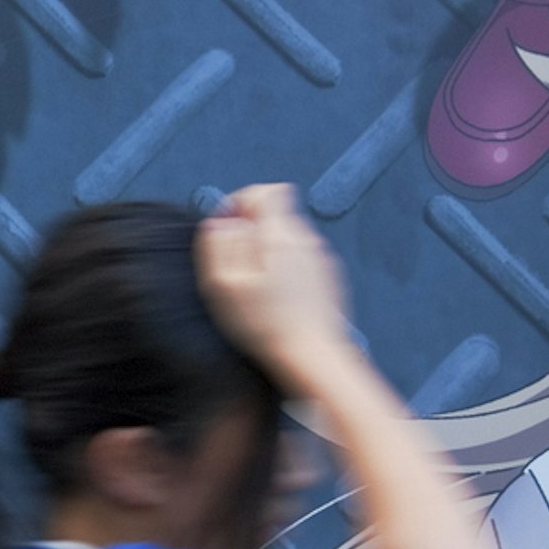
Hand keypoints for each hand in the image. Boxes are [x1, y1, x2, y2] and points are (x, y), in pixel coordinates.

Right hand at [196, 184, 355, 382]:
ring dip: (269, 253)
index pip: (266, 191)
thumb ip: (218, 244)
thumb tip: (221, 222)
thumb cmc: (264, 324)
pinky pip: (302, 261)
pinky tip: (279, 300)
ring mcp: (322, 259)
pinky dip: (287, 271)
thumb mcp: (223, 285)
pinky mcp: (330, 280)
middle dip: (253, 232)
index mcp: (280, 234)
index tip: (227, 231)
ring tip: (257, 288)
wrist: (313, 358)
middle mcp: (306, 238)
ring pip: (289, 240)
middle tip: (237, 267)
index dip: (241, 202)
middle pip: (277, 215)